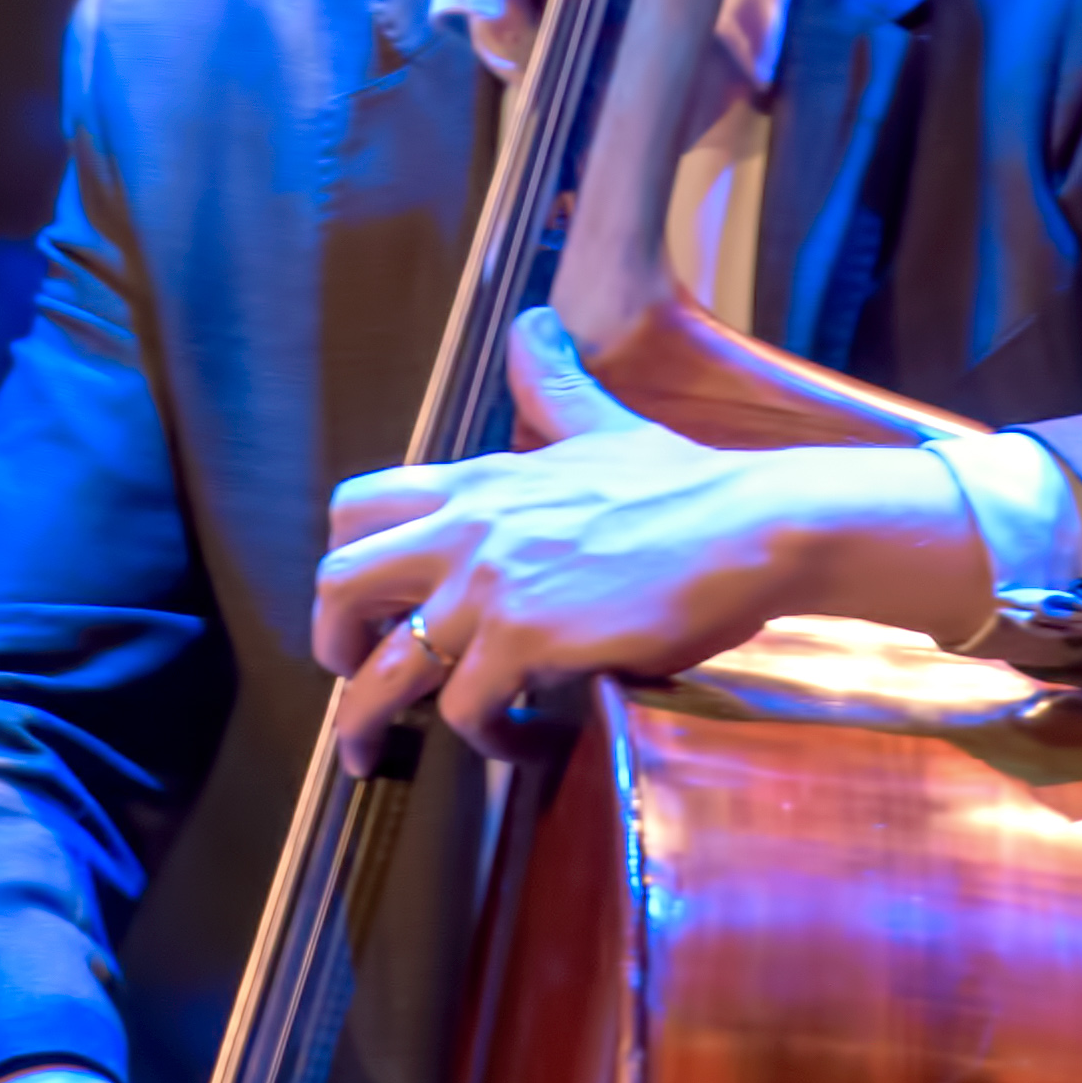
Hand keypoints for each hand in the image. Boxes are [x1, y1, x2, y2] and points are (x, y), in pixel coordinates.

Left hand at [309, 308, 986, 769]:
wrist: (752, 526)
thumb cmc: (690, 485)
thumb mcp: (603, 425)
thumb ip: (554, 386)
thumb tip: (533, 327)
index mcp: (478, 480)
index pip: (355, 505)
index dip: (343, 563)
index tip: (361, 609)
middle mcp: (467, 527)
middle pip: (337, 582)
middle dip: (329, 645)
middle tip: (351, 685)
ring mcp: (492, 584)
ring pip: (382, 669)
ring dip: (367, 722)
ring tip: (379, 755)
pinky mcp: (527, 640)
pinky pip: (466, 712)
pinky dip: (483, 741)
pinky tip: (516, 743)